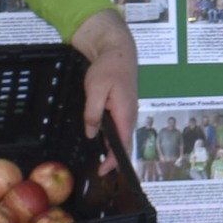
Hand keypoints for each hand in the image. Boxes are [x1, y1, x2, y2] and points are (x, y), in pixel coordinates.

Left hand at [70, 7, 139, 165]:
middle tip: (99, 170)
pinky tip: (101, 140)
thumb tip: (92, 133)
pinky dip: (111, 137)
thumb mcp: (96, 90)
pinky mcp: (122, 107)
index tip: (103, 171)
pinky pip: (118, 127)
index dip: (115, 161)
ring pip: (121, 136)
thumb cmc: (108, 68)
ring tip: (99, 160)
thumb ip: (93, 113)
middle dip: (114, 159)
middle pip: (125, 143)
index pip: (124, 145)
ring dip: (112, 148)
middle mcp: (129, 116)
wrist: (117, 50)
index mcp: (125, 114)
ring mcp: (127, 111)